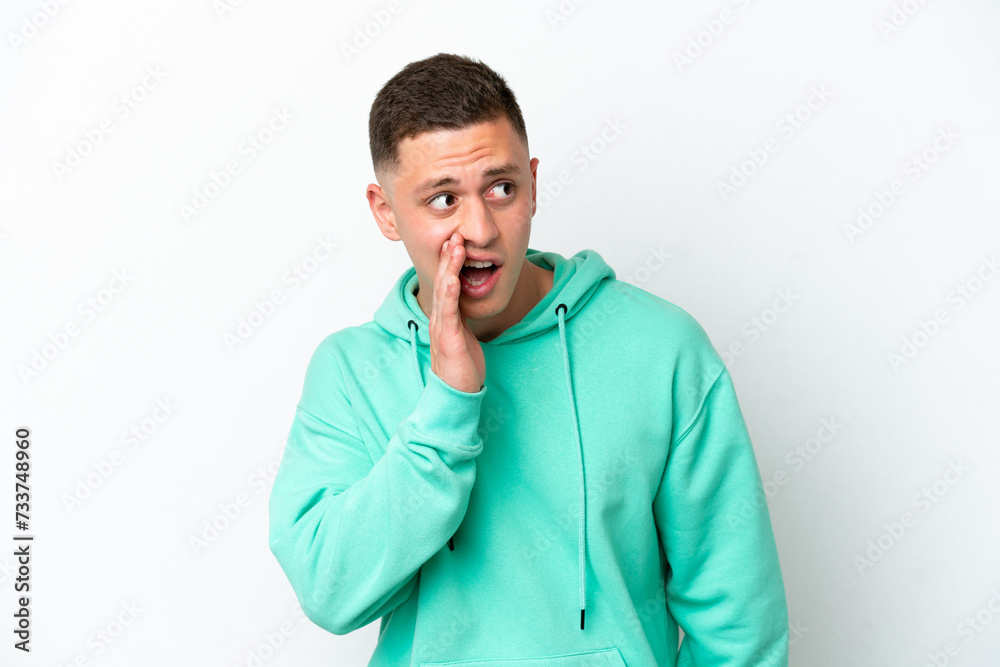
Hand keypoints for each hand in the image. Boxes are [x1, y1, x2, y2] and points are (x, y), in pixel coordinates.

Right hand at [429, 232, 485, 393]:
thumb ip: (464, 319)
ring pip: (444, 291)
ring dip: (449, 268)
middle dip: (449, 257)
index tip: (456, 243)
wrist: (456, 394)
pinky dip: (450, 292)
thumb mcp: (465, 336)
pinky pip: (448, 311)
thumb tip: (469, 306)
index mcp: (445, 317)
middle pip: (443, 281)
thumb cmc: (462, 368)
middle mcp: (439, 319)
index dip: (450, 263)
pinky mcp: (447, 338)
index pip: (447, 284)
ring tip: (455, 247)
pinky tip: (453, 278)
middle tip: (454, 235)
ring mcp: (441, 327)